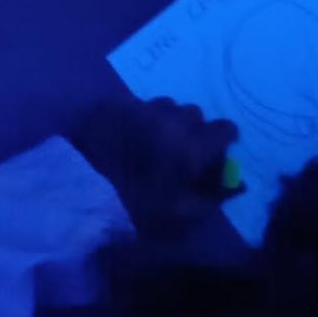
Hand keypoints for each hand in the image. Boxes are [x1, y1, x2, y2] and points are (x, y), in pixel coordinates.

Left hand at [69, 97, 237, 238]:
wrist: (82, 190)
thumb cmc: (137, 207)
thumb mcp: (181, 214)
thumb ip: (213, 197)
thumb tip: (236, 185)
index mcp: (192, 144)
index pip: (223, 128)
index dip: (223, 138)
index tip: (217, 149)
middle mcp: (171, 118)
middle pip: (193, 113)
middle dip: (192, 129)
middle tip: (180, 148)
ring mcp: (140, 106)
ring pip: (164, 105)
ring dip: (165, 119)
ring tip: (151, 138)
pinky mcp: (113, 103)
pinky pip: (135, 104)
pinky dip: (137, 117)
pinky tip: (126, 133)